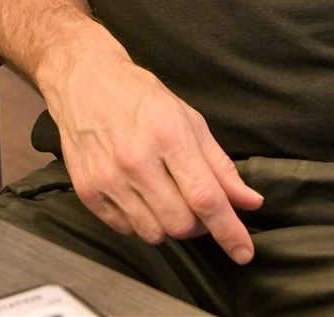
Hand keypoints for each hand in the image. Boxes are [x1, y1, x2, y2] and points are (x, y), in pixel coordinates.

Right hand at [41, 46, 262, 261]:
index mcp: (168, 135)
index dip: (228, 230)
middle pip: (181, 223)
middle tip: (197, 206)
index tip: (244, 252)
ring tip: (166, 198)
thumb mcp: (189, 120)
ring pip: (154, 233)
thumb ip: (220, 166)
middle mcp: (135, 159)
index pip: (205, 197)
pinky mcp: (87, 191)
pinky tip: (140, 197)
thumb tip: (249, 202)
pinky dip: (141, 222)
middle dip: (198, 225)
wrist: (84, 81)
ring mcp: (107, 178)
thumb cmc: (141, 97)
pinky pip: (126, 230)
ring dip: (169, 226)